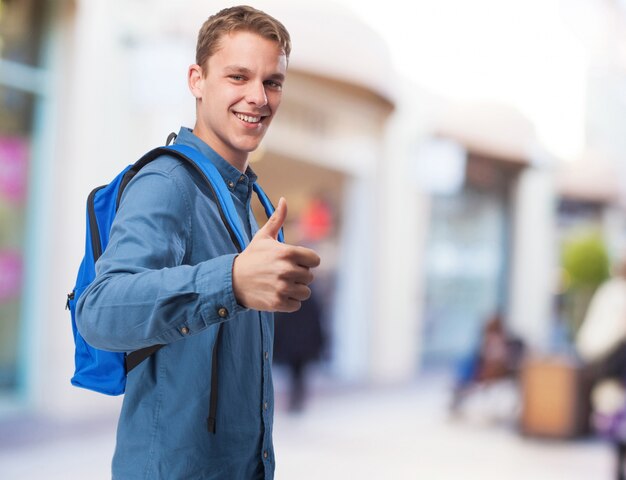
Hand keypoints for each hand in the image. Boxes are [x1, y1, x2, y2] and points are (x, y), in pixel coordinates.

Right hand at [232, 197, 320, 311]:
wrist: (231, 280)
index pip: (315, 260)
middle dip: (299, 276)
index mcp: (287, 252)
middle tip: (282, 274)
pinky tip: (277, 295)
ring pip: (305, 292)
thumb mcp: (263, 237)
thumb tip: (284, 199)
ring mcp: (282, 287)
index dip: (306, 261)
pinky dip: (289, 302)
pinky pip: (296, 305)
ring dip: (296, 290)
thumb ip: (277, 219)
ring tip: (281, 285)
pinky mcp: (278, 303)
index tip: (294, 262)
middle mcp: (287, 270)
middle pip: (310, 277)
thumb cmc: (251, 257)